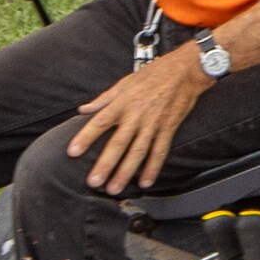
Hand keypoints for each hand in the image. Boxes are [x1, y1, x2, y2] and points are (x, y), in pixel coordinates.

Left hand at [69, 50, 209, 196]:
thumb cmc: (154, 74)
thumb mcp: (125, 82)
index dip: (86, 137)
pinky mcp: (168, 128)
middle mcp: (137, 115)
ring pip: (138, 152)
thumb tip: (83, 110)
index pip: (100, 122)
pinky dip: (153, 168)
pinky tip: (145, 182)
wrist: (186, 70)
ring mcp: (154, 124)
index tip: (72, 152)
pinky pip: (160, 151)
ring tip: (115, 188)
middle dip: (105, 164)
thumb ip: (103, 99)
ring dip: (126, 172)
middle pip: (119, 143)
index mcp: (123, 103)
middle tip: (94, 182)